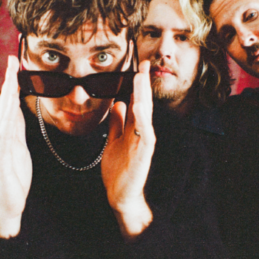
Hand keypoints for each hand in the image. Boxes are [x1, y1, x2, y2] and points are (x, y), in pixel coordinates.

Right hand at [0, 56, 32, 237]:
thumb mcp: (18, 148)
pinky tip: (7, 112)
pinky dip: (4, 124)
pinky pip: (1, 138)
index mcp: (5, 132)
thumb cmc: (12, 177)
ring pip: (2, 116)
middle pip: (4, 103)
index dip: (11, 82)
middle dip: (8, 81)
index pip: (8, 102)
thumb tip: (16, 110)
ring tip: (10, 79)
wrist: (6, 204)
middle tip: (11, 60)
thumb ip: (16, 129)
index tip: (14, 62)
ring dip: (6, 97)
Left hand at [101, 60, 155, 240]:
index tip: (138, 66)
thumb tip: (119, 103)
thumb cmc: (119, 170)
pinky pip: (144, 133)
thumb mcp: (114, 140)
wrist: (120, 195)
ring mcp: (143, 142)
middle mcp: (141, 132)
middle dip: (143, 84)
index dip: (137, 84)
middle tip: (144, 64)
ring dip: (143, 96)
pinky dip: (142, 119)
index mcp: (134, 128)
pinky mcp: (143, 153)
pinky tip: (138, 106)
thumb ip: (117, 123)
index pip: (137, 101)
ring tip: (141, 78)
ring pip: (145, 115)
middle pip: (143, 103)